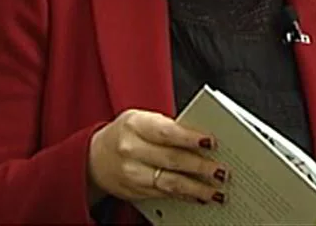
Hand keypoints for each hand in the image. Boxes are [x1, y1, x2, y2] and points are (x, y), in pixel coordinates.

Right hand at [87, 109, 227, 205]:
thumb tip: (202, 139)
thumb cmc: (126, 133)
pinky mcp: (135, 191)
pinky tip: (199, 197)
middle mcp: (131, 149)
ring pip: (169, 183)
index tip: (211, 142)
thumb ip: (168, 126)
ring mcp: (132, 173)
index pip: (167, 132)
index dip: (190, 138)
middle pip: (172, 160)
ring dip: (196, 188)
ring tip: (216, 191)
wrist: (94, 157)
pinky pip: (164, 195)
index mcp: (136, 124)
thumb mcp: (142, 119)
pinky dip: (184, 196)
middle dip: (200, 167)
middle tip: (222, 171)